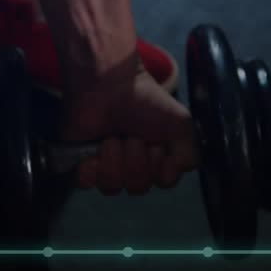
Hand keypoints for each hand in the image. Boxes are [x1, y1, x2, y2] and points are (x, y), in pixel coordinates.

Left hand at [58, 63, 197, 195]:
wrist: (110, 84)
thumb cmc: (146, 101)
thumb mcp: (181, 124)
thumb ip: (188, 155)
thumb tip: (171, 176)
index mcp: (158, 160)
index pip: (163, 182)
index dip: (159, 167)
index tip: (156, 145)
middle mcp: (133, 168)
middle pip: (137, 187)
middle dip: (135, 160)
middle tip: (131, 136)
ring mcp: (106, 167)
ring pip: (112, 186)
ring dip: (113, 159)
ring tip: (111, 138)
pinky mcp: (82, 163)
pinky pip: (86, 183)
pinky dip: (90, 170)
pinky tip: (94, 151)